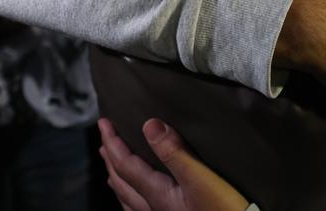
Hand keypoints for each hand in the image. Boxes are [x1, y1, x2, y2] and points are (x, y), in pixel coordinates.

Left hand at [98, 117, 247, 210]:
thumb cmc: (223, 208)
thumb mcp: (200, 178)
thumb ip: (174, 152)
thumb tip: (149, 125)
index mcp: (156, 193)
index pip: (126, 164)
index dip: (113, 143)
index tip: (104, 123)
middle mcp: (152, 208)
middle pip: (122, 181)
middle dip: (111, 160)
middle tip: (103, 141)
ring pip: (128, 198)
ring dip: (118, 179)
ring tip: (112, 169)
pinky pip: (138, 209)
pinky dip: (130, 198)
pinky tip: (136, 199)